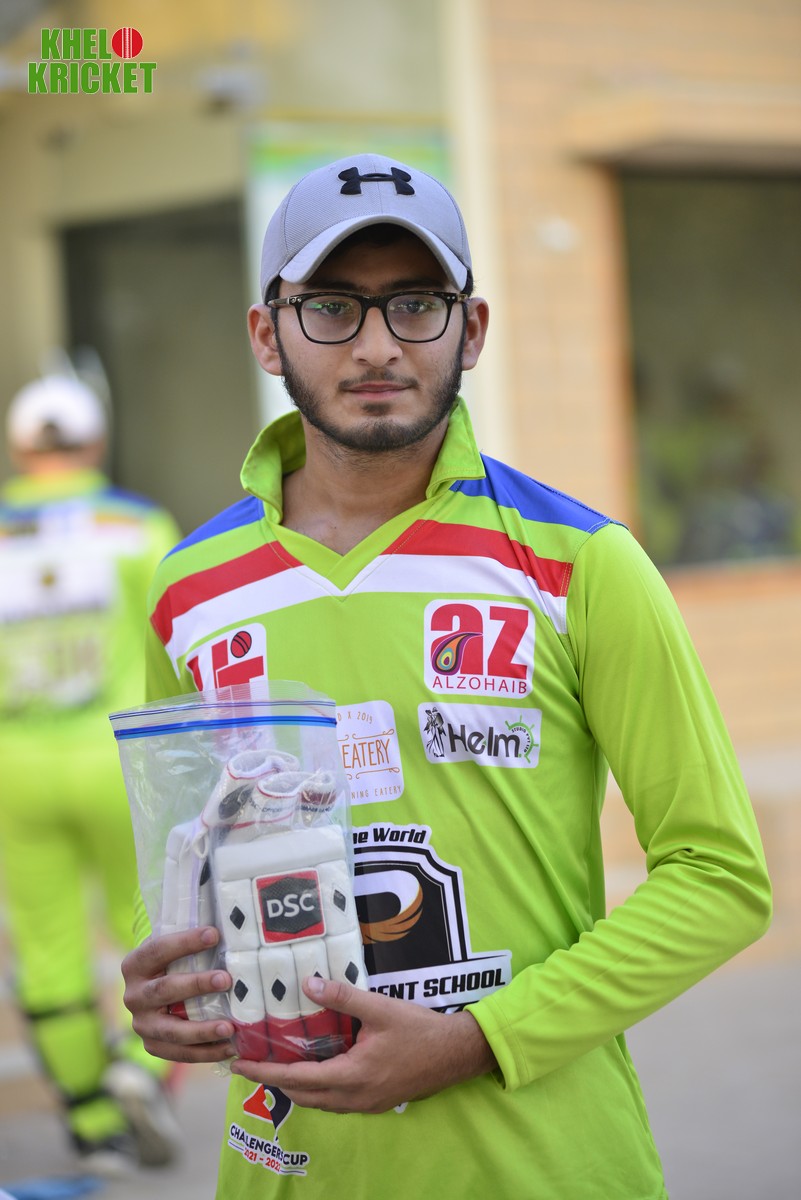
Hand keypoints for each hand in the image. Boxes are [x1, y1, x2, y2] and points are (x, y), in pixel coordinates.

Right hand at [121, 927, 236, 1063]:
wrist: (151, 995)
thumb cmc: (171, 964)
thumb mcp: (171, 951)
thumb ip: (190, 941)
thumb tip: (227, 924)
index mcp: (134, 965)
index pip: (158, 950)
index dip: (185, 942)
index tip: (214, 934)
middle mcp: (132, 996)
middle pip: (164, 990)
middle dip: (196, 985)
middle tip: (226, 980)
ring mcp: (141, 1024)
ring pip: (171, 1030)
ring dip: (201, 1029)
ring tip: (229, 1027)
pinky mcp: (152, 1045)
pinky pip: (179, 1053)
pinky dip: (205, 1052)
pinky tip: (230, 1048)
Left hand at [230, 975, 496, 1113]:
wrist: (456, 1054)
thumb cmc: (419, 1029)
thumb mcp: (380, 1008)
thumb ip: (344, 997)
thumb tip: (309, 984)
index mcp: (352, 1076)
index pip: (296, 1079)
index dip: (265, 1072)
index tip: (238, 1066)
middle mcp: (354, 1097)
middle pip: (304, 1096)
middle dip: (275, 1081)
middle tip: (254, 1061)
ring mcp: (366, 1104)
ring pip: (320, 1102)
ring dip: (297, 1086)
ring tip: (279, 1064)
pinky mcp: (376, 1101)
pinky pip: (337, 1101)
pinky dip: (319, 1088)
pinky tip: (318, 1068)